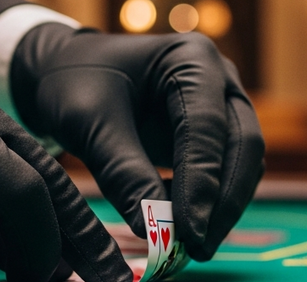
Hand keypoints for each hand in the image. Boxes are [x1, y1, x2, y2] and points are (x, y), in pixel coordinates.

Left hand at [11, 24, 264, 260]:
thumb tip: (155, 229)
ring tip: (191, 246)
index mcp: (192, 59)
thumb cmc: (75, 85)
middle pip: (242, 144)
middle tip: (198, 247)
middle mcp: (219, 78)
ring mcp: (222, 105)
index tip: (186, 230)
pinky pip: (225, 171)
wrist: (63, 73)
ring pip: (242, 162)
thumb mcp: (89, 122)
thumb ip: (123, 172)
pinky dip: (210, 202)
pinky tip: (182, 226)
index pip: (207, 126)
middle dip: (224, 200)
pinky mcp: (214, 133)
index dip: (201, 182)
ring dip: (223, 207)